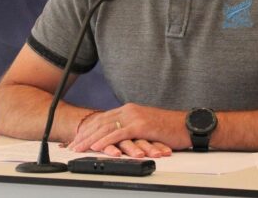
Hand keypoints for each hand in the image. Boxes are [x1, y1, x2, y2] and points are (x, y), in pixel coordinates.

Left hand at [68, 103, 188, 156]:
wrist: (186, 125)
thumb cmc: (169, 129)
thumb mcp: (145, 127)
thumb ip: (131, 130)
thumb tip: (119, 139)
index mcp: (129, 110)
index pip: (103, 119)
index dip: (88, 129)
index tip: (76, 138)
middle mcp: (129, 110)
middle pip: (100, 122)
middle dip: (84, 135)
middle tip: (71, 145)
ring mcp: (134, 117)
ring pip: (106, 128)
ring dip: (90, 139)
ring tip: (78, 148)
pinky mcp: (141, 126)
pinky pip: (118, 134)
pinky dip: (105, 140)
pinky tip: (96, 146)